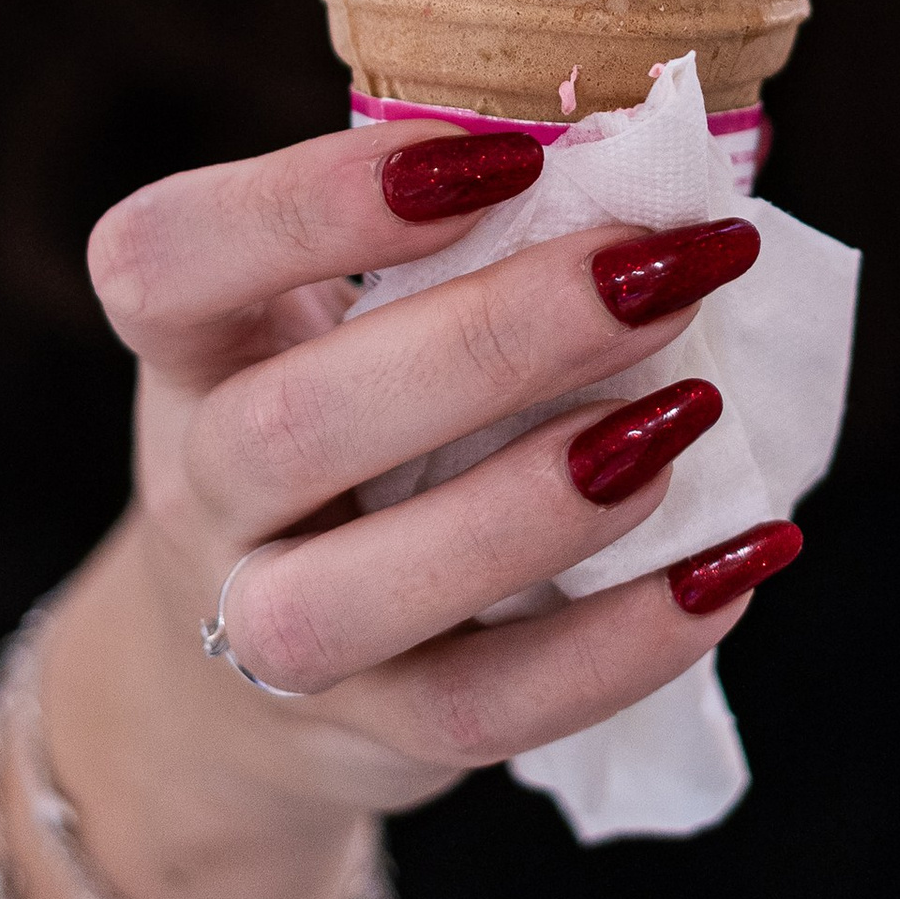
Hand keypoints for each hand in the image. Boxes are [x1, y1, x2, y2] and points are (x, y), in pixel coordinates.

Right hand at [0, 119, 786, 898]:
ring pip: (352, 597)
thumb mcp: (337, 327)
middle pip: (285, 428)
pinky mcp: (372, 742)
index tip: (500, 156)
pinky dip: (620, 644)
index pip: (163, 260)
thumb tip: (656, 164)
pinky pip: (486, 713)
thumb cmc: (345, 431)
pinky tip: (735, 562)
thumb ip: (452, 251)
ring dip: (532, 504)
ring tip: (692, 413)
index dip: (308, 201)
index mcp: (191, 350)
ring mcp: (266, 641)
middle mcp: (202, 495)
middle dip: (488, 341)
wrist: (229, 689)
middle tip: (658, 269)